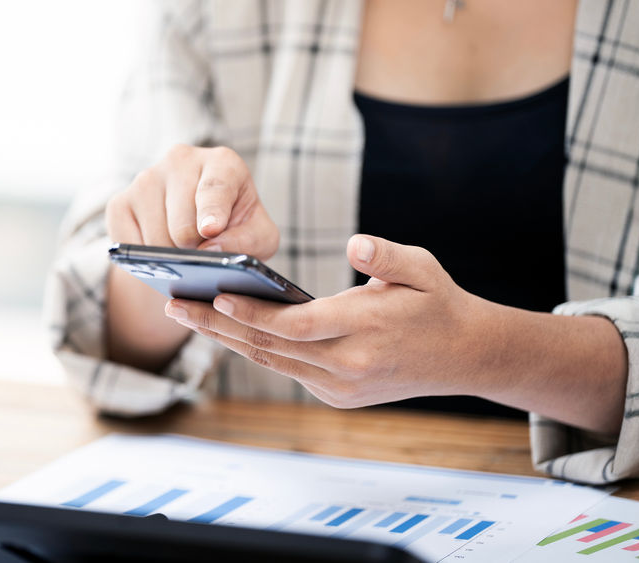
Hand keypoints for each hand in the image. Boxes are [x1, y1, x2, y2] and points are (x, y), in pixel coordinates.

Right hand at [106, 144, 277, 258]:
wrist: (201, 226)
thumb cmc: (235, 227)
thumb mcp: (260, 236)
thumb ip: (248, 242)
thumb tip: (211, 249)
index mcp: (222, 162)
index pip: (215, 188)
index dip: (211, 211)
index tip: (210, 230)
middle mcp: (181, 160)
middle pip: (182, 225)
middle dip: (194, 252)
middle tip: (202, 253)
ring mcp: (146, 178)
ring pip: (155, 239)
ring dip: (170, 258)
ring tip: (183, 251)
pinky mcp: (120, 201)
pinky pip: (127, 244)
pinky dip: (144, 261)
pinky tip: (159, 253)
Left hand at [164, 234, 492, 407]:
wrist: (465, 355)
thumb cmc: (437, 302)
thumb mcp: (421, 266)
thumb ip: (386, 253)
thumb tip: (355, 242)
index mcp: (366, 330)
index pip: (296, 325)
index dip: (252, 312)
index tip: (214, 295)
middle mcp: (348, 366)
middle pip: (270, 346)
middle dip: (217, 325)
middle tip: (173, 305)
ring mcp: (341, 387)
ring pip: (271, 361)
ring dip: (226, 338)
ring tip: (186, 314)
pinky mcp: (337, 396)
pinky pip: (286, 369)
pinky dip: (254, 349)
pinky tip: (223, 328)